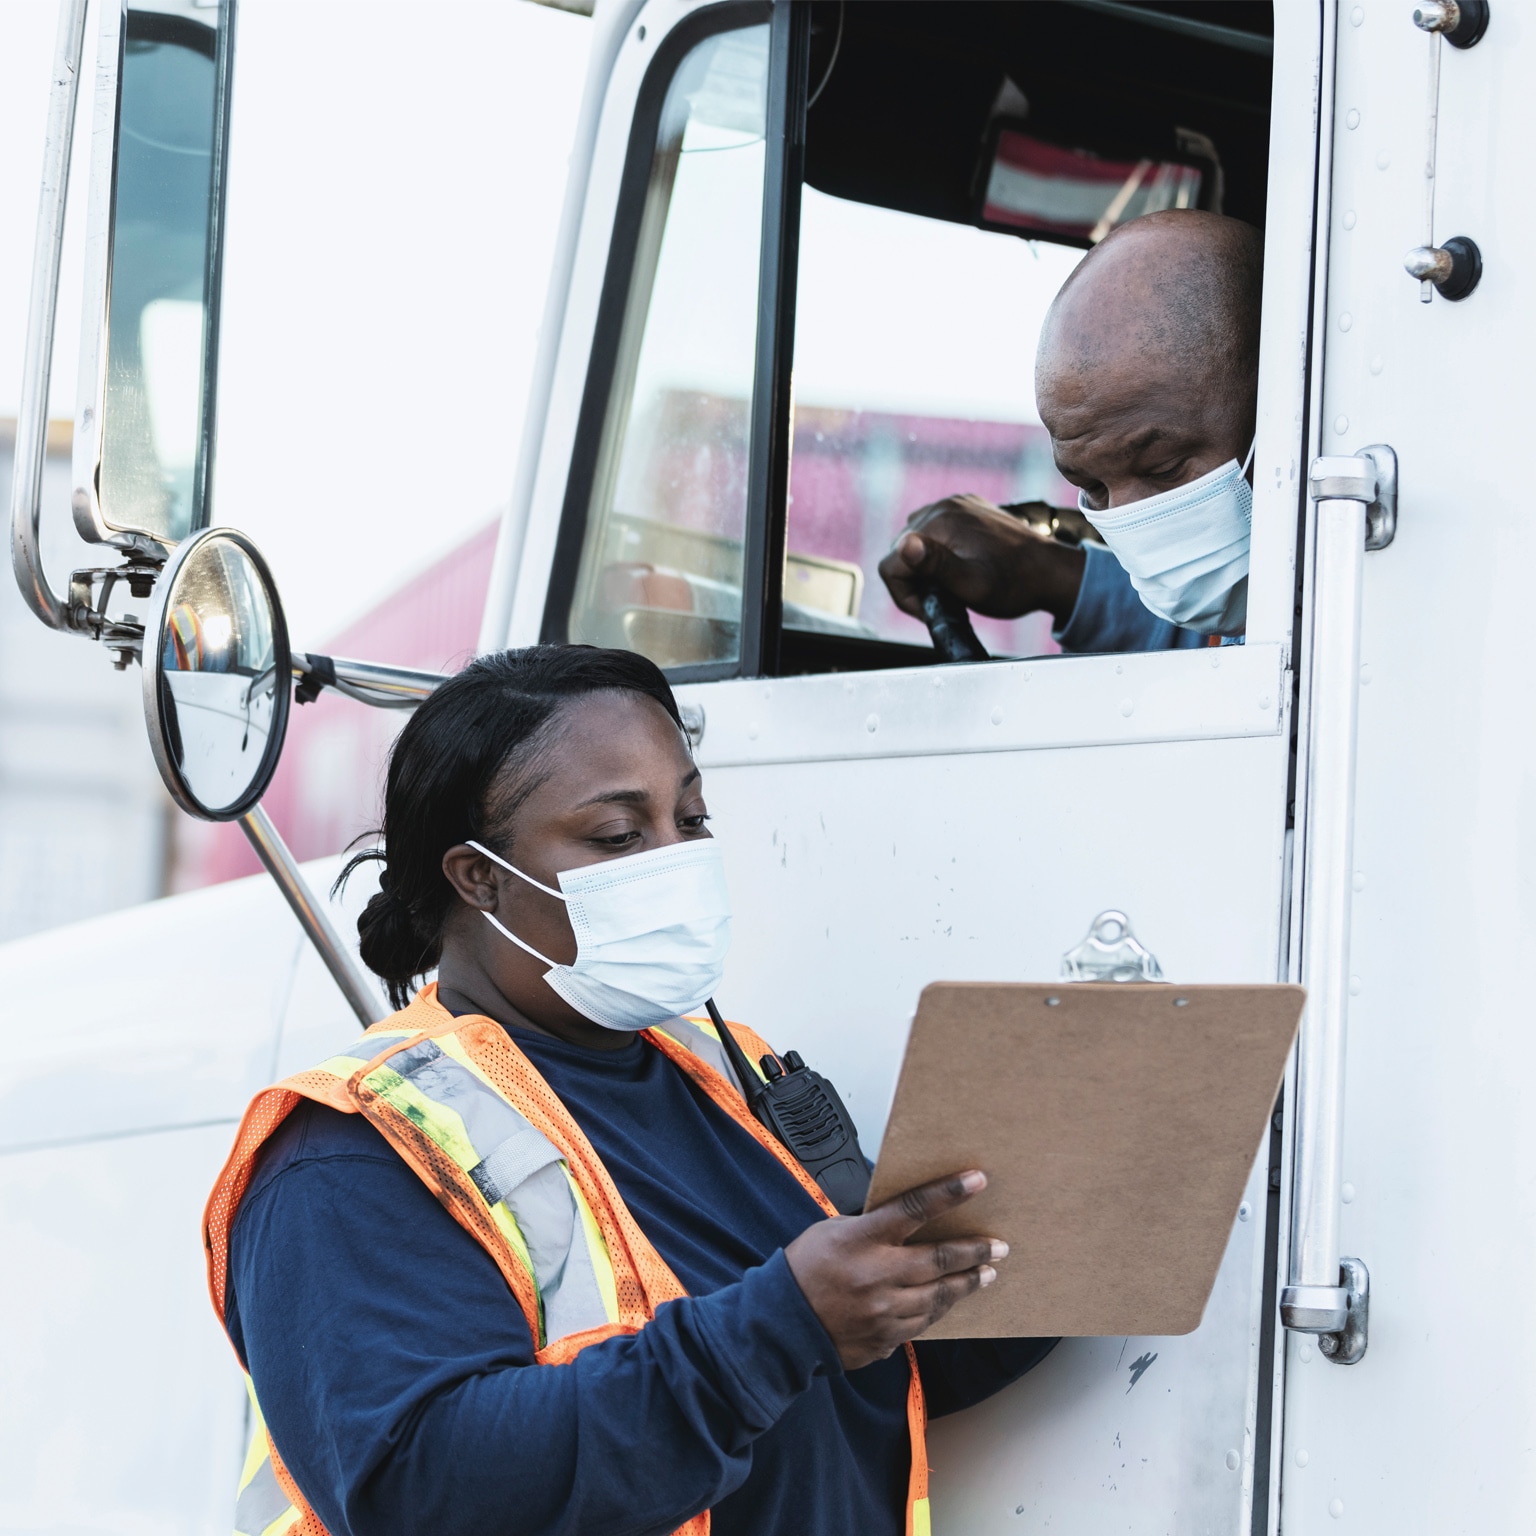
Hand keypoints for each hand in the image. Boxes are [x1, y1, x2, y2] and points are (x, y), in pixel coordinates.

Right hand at [785, 1170, 1005, 1369]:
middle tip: (999, 1247)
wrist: (781, 1324)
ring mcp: (884, 1312)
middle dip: (976, 1251)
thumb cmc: (804, 1270)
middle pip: (940, 1260)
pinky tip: (948, 1300)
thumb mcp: (833, 1232)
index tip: (977, 1181)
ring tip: (985, 1275)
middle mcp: (878, 1276)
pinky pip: (921, 1323)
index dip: (949, 1193)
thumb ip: (872, 1228)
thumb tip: (908, 1221)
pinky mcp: (885, 1339)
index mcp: (862, 1240)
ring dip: (965, 1284)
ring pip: (938, 1297)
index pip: (914, 1208)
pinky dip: (937, 1309)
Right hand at [876, 494, 1086, 626]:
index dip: (905, 595)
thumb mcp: (971, 585)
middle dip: (915, 580)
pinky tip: (962, 566)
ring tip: (952, 584)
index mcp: (940, 523)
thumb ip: (935, 565)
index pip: (891, 563)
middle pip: (900, 550)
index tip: (930, 608)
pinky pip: (936, 529)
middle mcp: (944, 506)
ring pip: (915, 540)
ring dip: (926, 566)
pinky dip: (940, 551)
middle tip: (944, 598)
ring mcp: (957, 504)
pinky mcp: (968, 508)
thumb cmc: (1014, 584)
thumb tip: (904, 544)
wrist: (1051, 571)